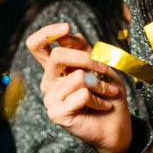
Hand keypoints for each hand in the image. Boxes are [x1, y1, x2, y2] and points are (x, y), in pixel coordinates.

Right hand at [25, 22, 132, 152]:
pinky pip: (82, 95)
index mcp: (55, 67)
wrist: (117, 124)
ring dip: (100, 83)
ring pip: (77, 77)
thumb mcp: (99, 63)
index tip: (67, 27)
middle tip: (104, 67)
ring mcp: (50, 98)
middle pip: (58, 56)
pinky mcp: (57, 113)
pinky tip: (103, 106)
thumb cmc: (108, 93)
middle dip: (87, 58)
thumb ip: (82, 48)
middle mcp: (48, 81)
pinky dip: (99, 99)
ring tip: (109, 92)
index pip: (36, 44)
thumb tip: (68, 34)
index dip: (48, 32)